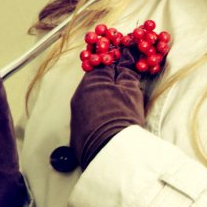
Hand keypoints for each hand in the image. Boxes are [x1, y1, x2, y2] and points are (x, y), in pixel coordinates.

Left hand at [70, 44, 147, 170]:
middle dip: (110, 83)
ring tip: (120, 110)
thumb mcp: (131, 91)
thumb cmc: (122, 117)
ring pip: (91, 99)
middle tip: (127, 91)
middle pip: (96, 82)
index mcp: (91, 81)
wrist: (109, 151)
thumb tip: (127, 55)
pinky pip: (88, 115)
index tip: (128, 68)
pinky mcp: (76, 130)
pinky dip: (98, 115)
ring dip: (104, 100)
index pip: (104, 63)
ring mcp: (76, 113)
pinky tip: (110, 122)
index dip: (117, 64)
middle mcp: (79, 94)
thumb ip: (127, 71)